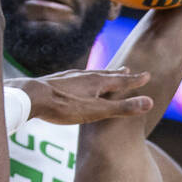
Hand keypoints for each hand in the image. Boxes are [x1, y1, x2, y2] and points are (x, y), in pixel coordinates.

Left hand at [8, 69, 152, 125]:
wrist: (31, 96)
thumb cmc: (64, 106)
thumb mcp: (97, 111)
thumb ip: (122, 107)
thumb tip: (150, 102)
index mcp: (97, 82)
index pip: (122, 80)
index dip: (135, 80)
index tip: (147, 75)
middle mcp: (85, 76)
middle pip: (106, 74)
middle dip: (119, 74)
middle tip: (128, 70)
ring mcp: (70, 77)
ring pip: (91, 74)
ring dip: (102, 74)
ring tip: (106, 73)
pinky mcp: (57, 81)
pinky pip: (76, 77)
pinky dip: (84, 78)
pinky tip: (76, 81)